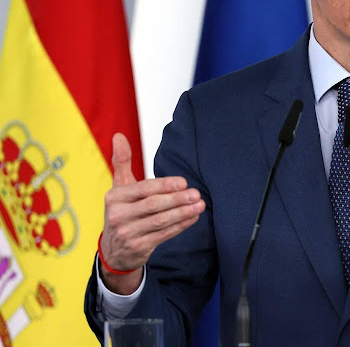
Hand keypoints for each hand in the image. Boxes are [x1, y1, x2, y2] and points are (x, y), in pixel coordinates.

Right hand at [99, 133, 205, 293]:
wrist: (114, 250)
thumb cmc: (122, 211)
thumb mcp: (118, 187)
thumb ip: (121, 162)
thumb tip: (119, 135)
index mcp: (114, 197)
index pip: (143, 189)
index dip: (164, 185)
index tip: (184, 182)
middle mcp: (118, 216)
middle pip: (153, 206)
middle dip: (177, 199)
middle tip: (196, 193)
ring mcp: (127, 234)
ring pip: (160, 221)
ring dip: (183, 213)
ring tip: (200, 204)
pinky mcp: (139, 248)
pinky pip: (164, 235)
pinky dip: (180, 226)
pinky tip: (193, 217)